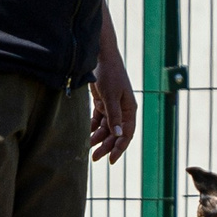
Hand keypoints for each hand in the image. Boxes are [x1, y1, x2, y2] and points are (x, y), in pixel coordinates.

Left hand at [90, 26, 136, 163]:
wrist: (101, 56)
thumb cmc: (110, 74)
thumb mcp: (111, 96)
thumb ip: (113, 116)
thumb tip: (118, 136)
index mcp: (129, 110)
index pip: (126, 134)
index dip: (120, 148)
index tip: (111, 160)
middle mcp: (122, 110)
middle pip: (115, 134)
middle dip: (106, 146)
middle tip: (95, 158)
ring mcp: (111, 107)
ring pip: (106, 128)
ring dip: (98, 138)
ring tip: (88, 148)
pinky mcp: (102, 103)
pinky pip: (98, 120)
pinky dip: (93, 128)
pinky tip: (86, 134)